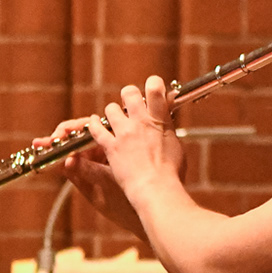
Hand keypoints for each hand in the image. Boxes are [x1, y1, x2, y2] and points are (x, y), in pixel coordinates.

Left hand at [73, 78, 186, 226]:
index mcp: (159, 120)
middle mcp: (140, 122)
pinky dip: (94, 125)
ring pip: (111, 108)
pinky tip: (94, 124)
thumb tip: (167, 121)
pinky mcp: (111, 146)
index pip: (155, 89)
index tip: (154, 87)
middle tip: (132, 102)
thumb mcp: (177, 146)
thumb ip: (168, 130)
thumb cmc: (170, 173)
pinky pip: (96, 129)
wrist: (155, 189)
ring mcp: (124, 133)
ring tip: (116, 118)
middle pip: (129, 93)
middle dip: (130, 94)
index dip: (153, 83)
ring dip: (113, 112)